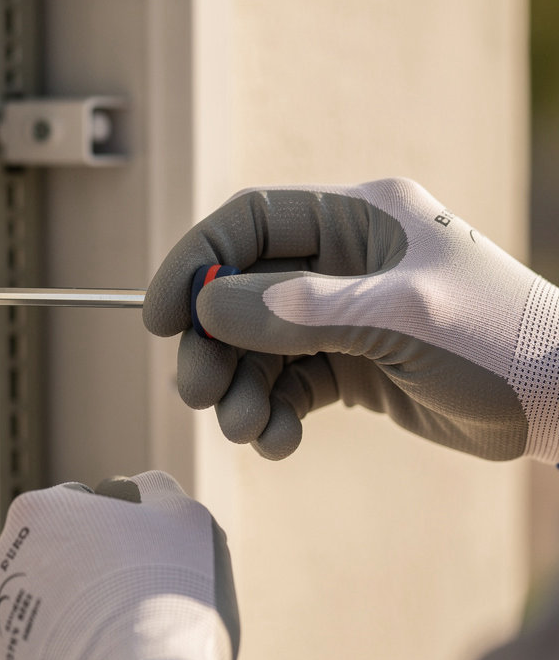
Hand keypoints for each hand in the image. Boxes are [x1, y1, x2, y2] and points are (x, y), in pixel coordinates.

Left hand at [0, 471, 238, 659]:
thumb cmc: (164, 603)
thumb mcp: (185, 517)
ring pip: (37, 623)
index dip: (119, 529)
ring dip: (69, 630)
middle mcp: (1, 567)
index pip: (80, 507)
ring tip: (117, 651)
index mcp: (37, 512)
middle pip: (50, 563)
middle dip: (85, 578)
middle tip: (132, 601)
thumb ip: (158, 494)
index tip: (141, 554)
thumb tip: (147, 492)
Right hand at [143, 178, 558, 461]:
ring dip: (241, 388)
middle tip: (199, 392)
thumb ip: (299, 309)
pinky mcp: (351, 363)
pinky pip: (287, 383)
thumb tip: (209, 304)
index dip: (194, 261)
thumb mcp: (400, 316)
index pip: (250, 221)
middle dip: (213, 342)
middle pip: (242, 290)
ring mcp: (343, 314)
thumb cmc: (501, 342)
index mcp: (356, 219)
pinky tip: (282, 440)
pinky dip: (274, 412)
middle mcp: (341, 261)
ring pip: (257, 344)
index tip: (158, 317)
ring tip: (248, 429)